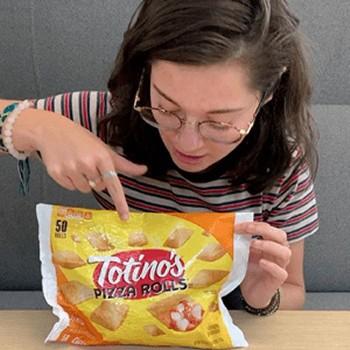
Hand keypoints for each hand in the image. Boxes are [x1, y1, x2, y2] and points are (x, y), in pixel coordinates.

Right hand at [15, 111, 146, 219]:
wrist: (52, 130)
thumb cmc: (81, 139)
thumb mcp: (104, 149)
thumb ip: (124, 164)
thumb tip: (143, 170)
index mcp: (102, 157)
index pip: (114, 185)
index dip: (120, 202)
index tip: (124, 216)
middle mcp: (87, 163)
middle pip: (99, 188)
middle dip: (97, 180)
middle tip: (89, 164)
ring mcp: (71, 169)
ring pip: (85, 190)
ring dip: (84, 181)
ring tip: (78, 164)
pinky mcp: (57, 174)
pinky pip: (70, 188)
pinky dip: (71, 181)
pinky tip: (68, 166)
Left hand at [235, 222, 290, 307]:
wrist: (250, 292)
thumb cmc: (248, 270)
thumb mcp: (243, 253)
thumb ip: (240, 242)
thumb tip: (227, 230)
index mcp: (270, 243)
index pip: (268, 228)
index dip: (254, 224)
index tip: (238, 226)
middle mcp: (277, 253)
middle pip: (280, 236)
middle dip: (263, 230)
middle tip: (247, 229)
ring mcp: (279, 266)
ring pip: (285, 253)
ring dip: (269, 245)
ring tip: (253, 244)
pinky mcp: (278, 280)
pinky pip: (281, 272)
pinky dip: (272, 266)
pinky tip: (261, 262)